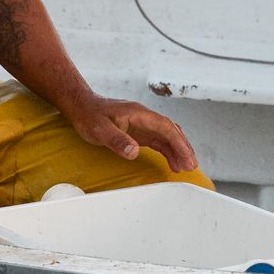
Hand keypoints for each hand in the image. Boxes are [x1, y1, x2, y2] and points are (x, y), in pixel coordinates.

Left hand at [66, 96, 198, 172]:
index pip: (165, 127)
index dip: (178, 142)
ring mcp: (143, 124)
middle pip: (171, 131)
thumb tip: (134, 152)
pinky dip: (168, 152)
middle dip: (183, 148)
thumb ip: (117, 140)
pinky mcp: (139, 132)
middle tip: (192, 166)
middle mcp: (145, 117)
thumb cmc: (89, 116)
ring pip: (167, 137)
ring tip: (186, 168)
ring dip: (178, 151)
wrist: (81, 106)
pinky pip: (159, 141)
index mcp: (139, 113)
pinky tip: (173, 163)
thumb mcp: (100, 130)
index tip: (186, 157)